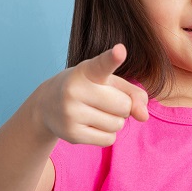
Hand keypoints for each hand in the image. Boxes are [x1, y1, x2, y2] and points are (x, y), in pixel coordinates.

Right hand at [30, 43, 149, 146]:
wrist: (47, 106)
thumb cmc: (86, 89)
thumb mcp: (108, 82)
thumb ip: (132, 93)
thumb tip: (144, 116)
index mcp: (85, 70)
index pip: (101, 64)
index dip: (112, 58)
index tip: (120, 50)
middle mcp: (74, 90)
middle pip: (124, 105)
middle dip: (122, 106)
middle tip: (104, 101)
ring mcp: (71, 113)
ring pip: (117, 124)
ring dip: (114, 121)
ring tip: (96, 112)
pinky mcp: (71, 134)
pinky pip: (109, 140)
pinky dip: (107, 134)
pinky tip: (91, 125)